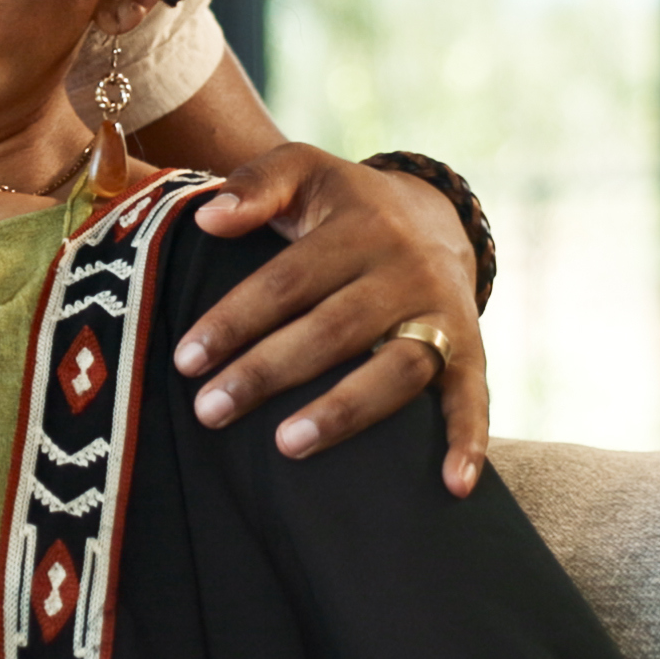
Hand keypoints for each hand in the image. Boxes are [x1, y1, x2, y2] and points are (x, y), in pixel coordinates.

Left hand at [170, 144, 489, 495]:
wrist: (434, 218)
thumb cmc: (342, 205)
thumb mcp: (302, 171)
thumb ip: (255, 185)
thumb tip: (208, 219)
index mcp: (359, 227)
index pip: (286, 281)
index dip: (235, 320)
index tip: (186, 360)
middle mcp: (406, 271)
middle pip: (332, 329)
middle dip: (267, 372)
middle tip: (210, 412)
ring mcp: (442, 315)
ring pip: (395, 370)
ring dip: (344, 411)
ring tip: (287, 446)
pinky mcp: (471, 352)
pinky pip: (473, 398)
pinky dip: (469, 441)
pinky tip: (451, 487)